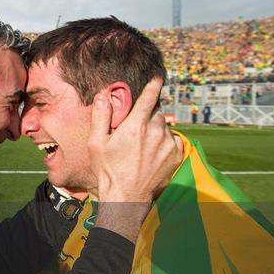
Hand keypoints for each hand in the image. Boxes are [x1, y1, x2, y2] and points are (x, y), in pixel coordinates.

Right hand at [88, 78, 181, 242]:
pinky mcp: (176, 155)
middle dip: (146, 116)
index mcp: (136, 125)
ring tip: (141, 148)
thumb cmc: (108, 171)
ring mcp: (168, 144)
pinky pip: (173, 140)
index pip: (149, 96)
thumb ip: (101, 116)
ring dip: (155, 131)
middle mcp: (156, 131)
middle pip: (155, 112)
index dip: (154, 83)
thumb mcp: (96, 143)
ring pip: (164, 127)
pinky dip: (165, 143)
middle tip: (134, 131)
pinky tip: (152, 154)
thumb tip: (103, 95)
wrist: (126, 198)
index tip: (157, 75)